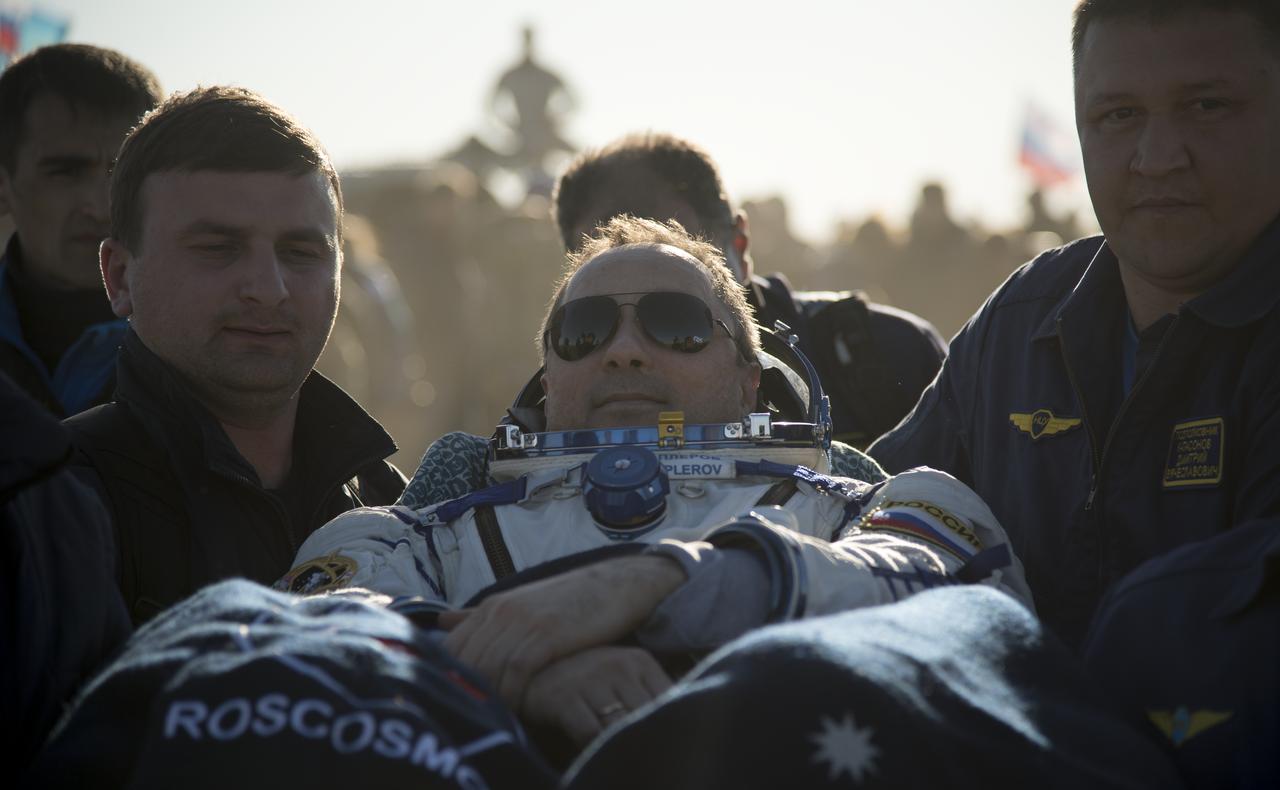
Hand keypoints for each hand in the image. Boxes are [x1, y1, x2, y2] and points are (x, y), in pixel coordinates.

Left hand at [439, 555, 684, 707]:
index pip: (453, 647)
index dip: (454, 677)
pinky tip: (519, 709)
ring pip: (488, 668)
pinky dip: (513, 694)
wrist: (616, 585)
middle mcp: (502, 611)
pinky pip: (516, 672)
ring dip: (492, 697)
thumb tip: (442, 622)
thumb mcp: (522, 603)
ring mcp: (523, 621)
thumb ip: (481, 616)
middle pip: (467, 661)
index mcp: (493, 606)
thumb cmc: (569, 600)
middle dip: (471, 691)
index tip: (468, 699)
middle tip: (483, 714)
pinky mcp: (547, 634)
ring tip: (501, 717)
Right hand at [521, 645, 672, 748]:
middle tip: (654, 761)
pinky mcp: (565, 698)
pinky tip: (597, 756)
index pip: (670, 699)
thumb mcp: (622, 677)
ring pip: (620, 725)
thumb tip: (680, 722)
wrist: (534, 668)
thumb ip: (648, 695)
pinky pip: (590, 733)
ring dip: (623, 747)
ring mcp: (591, 679)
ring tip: (625, 759)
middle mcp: (619, 666)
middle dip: (648, 740)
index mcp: (640, 661)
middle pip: (647, 715)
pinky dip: (596, 749)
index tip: (673, 747)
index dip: (672, 726)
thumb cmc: (587, 680)